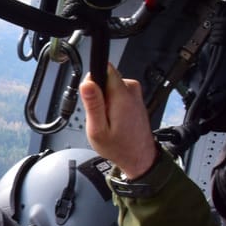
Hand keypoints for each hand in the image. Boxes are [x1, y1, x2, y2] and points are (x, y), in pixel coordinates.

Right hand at [79, 64, 156, 179]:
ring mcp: (134, 93)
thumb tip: (87, 83)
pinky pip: (116, 93)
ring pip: (109, 86)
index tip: (91, 99)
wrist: (138, 156)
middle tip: (98, 115)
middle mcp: (131, 90)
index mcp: (121, 96)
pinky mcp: (134, 97)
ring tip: (106, 119)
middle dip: (96, 95)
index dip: (91, 82)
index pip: (103, 68)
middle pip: (105, 78)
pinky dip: (111, 104)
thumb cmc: (119, 147)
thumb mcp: (98, 130)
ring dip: (104, 101)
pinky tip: (113, 119)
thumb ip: (92, 104)